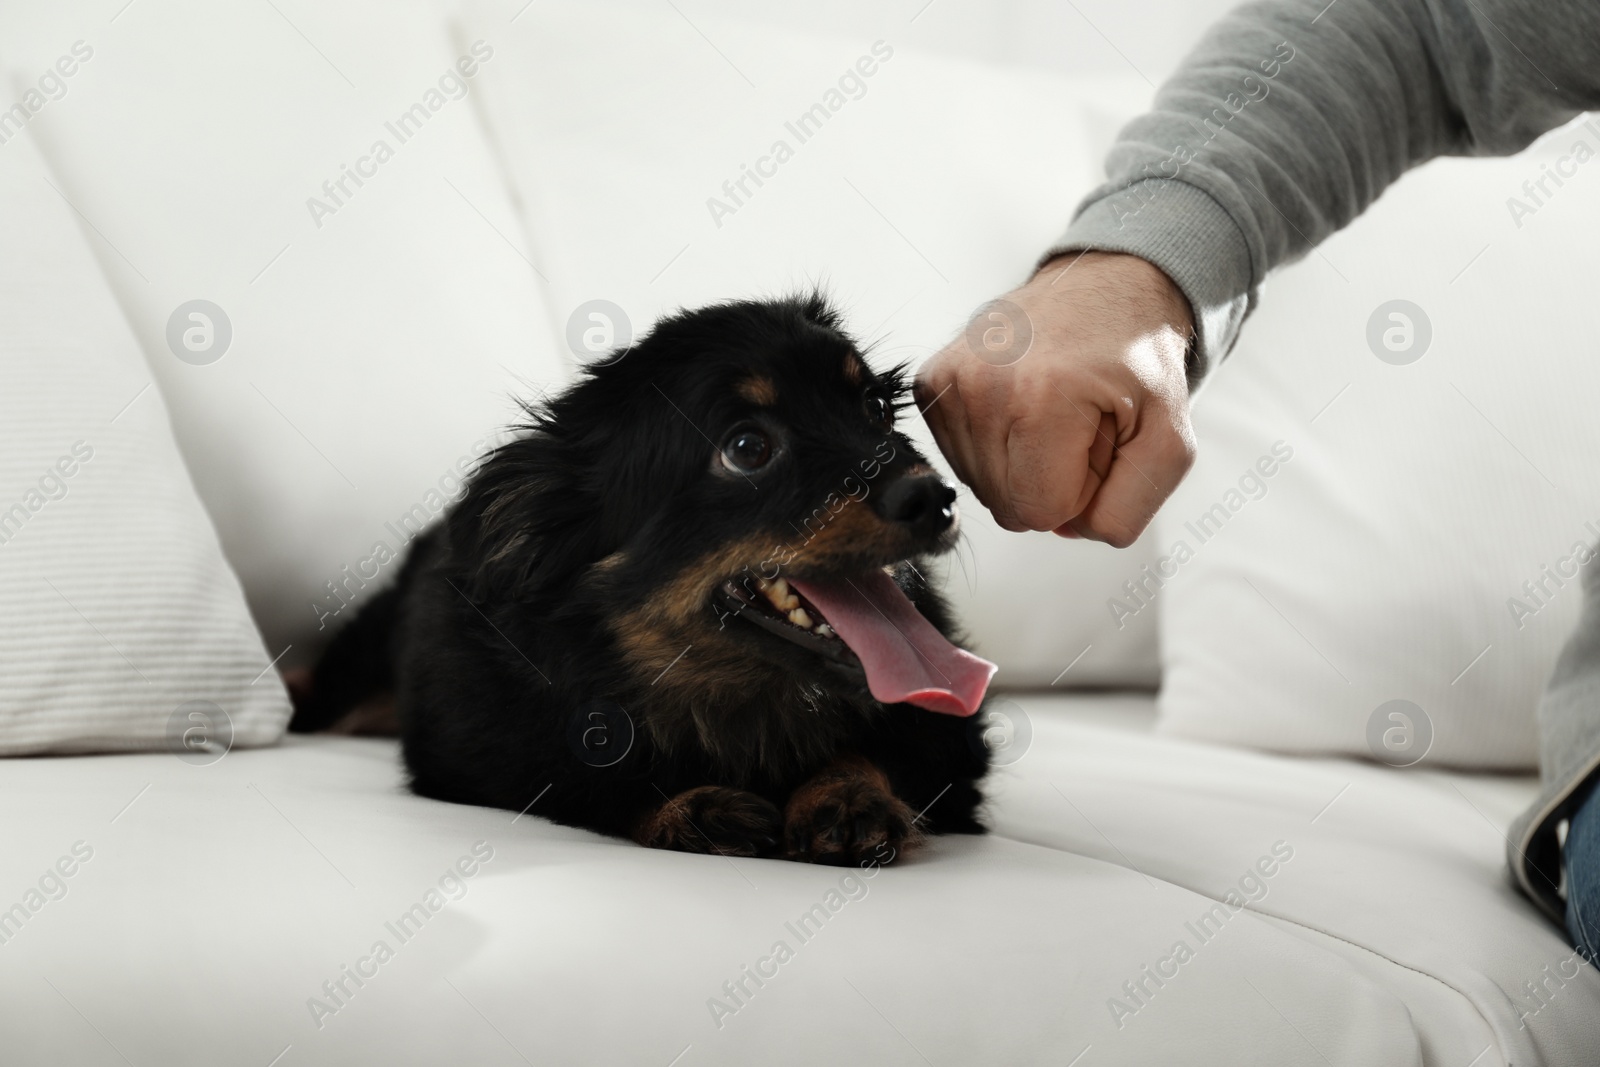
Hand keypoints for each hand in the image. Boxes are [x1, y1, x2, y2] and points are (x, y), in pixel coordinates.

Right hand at [914, 251, 1196, 546]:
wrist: (1105, 288)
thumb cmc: (1136, 360)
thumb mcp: (1169, 440)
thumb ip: (1129, 508)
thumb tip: (1067, 531)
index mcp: (1042, 396)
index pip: (1039, 512)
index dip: (1078, 494)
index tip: (1096, 445)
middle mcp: (982, 385)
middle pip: (1006, 507)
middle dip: (1049, 482)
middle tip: (1076, 428)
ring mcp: (949, 381)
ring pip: (980, 487)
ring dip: (1021, 465)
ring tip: (1050, 413)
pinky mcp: (929, 383)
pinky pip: (959, 459)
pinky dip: (995, 446)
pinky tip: (1019, 407)